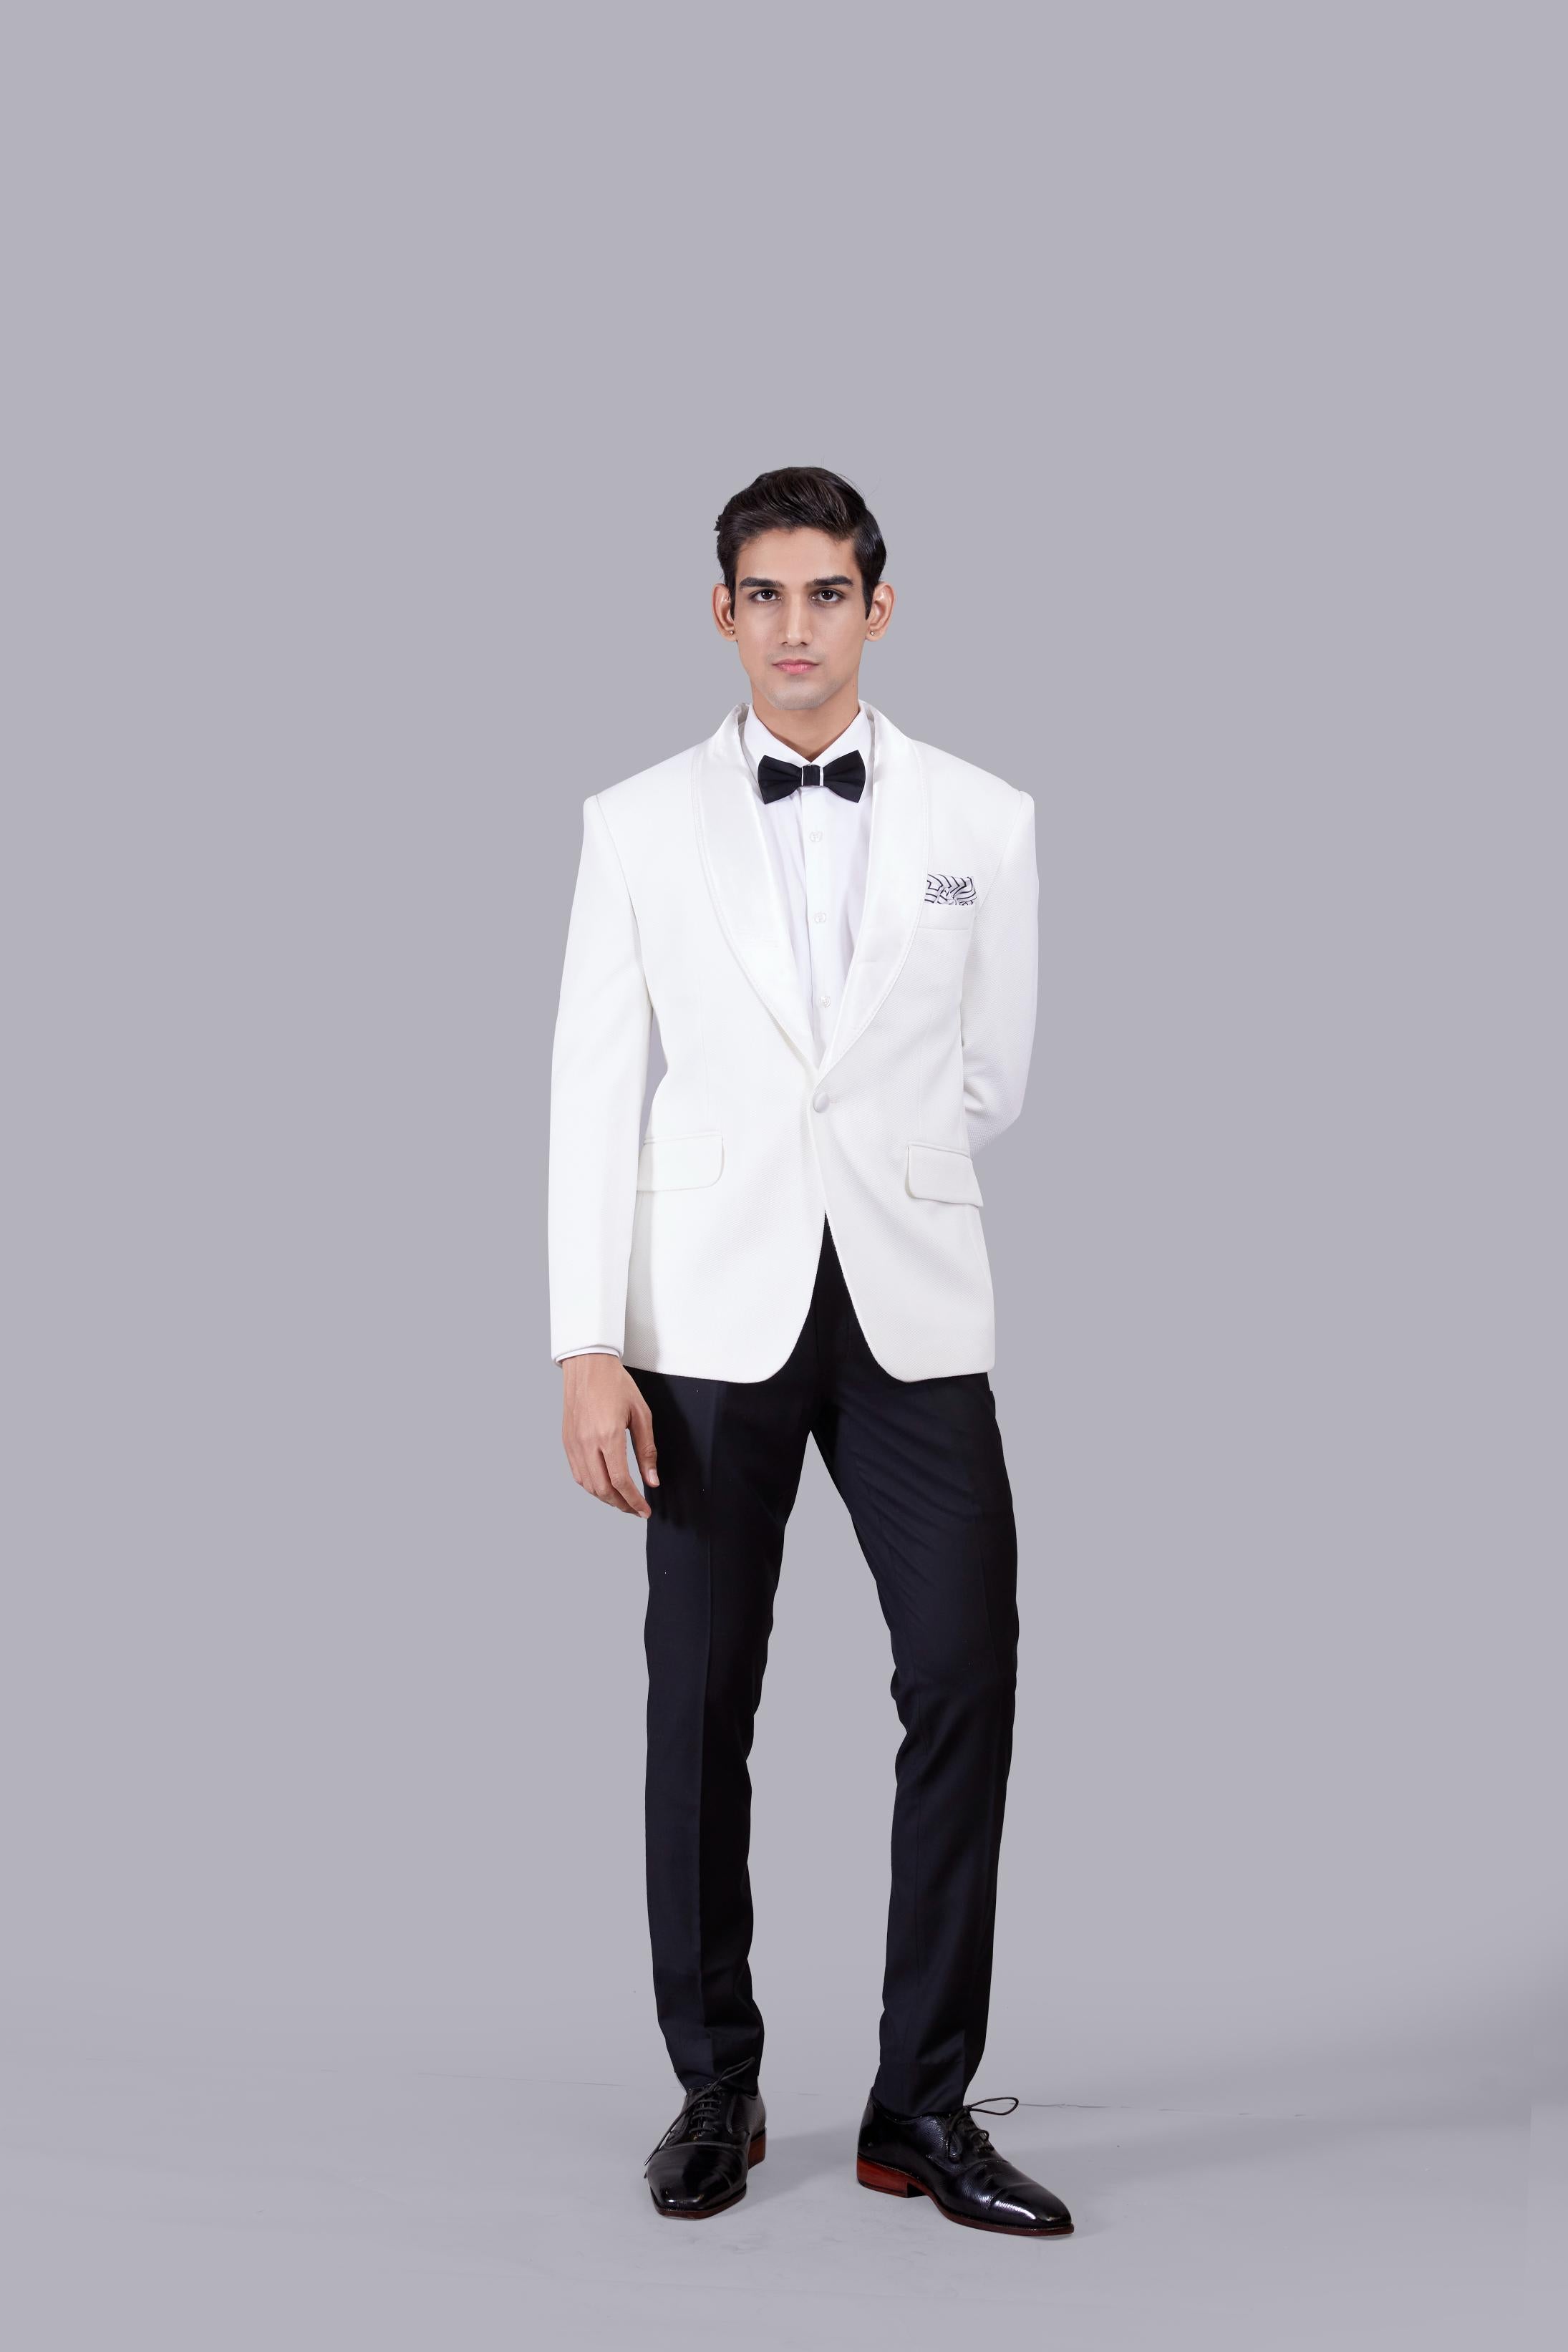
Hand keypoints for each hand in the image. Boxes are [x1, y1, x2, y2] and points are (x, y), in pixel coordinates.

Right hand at [561, 1355, 658, 1516]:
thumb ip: (647, 1450)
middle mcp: (587, 1444)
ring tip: (622, 1500)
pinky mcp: (567, 1442)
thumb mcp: (641, 1414)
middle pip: (603, 1490)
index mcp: (608, 1436)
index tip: (644, 1510)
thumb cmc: (615, 1384)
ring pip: (588, 1486)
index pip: (621, 1482)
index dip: (634, 1501)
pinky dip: (592, 1486)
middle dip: (621, 1505)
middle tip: (635, 1509)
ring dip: (606, 1498)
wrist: (587, 1365)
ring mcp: (574, 1444)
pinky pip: (578, 1474)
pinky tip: (605, 1485)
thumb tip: (652, 1480)